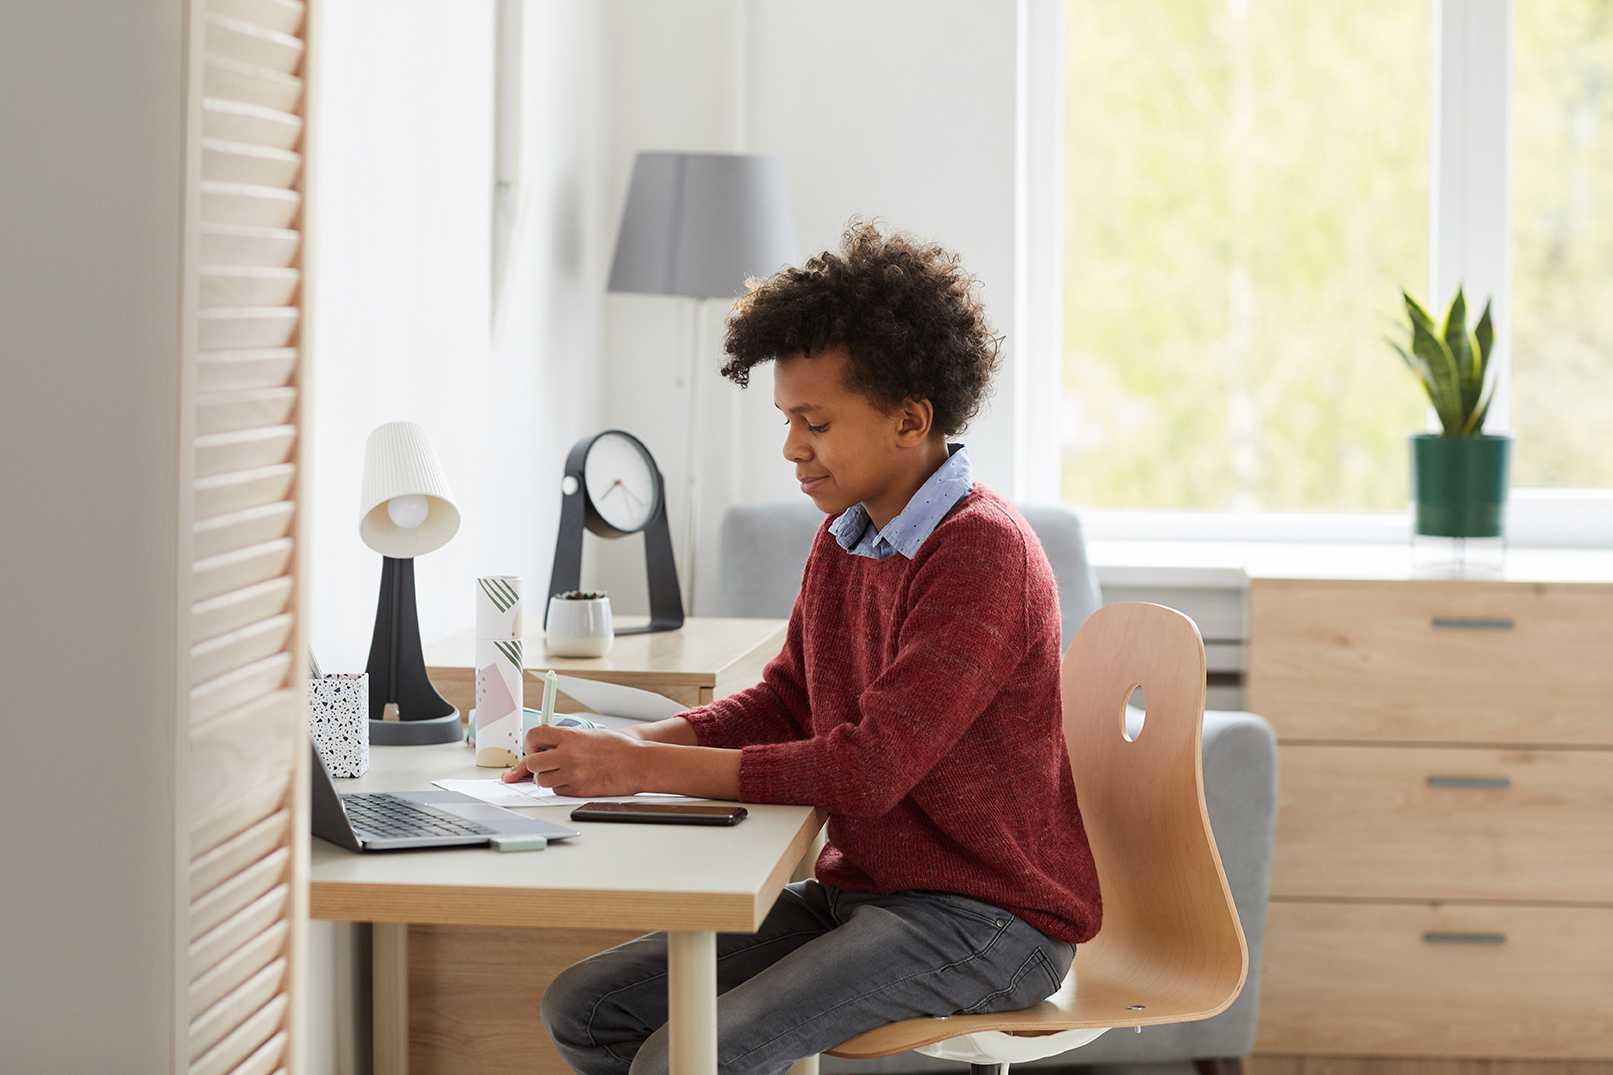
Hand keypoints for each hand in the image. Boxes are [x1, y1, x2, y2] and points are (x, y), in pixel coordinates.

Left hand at [501, 725, 649, 796]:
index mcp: (570, 737)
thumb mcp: (588, 735)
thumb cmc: (618, 748)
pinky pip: (557, 791)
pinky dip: (560, 787)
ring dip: (546, 778)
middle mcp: (568, 755)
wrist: (637, 763)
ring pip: (541, 781)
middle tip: (542, 763)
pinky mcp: (578, 790)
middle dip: (533, 765)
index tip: (533, 748)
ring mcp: (572, 774)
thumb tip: (544, 746)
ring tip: (559, 772)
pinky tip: (573, 780)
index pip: (534, 736)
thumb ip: (565, 739)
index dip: (530, 743)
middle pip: (531, 763)